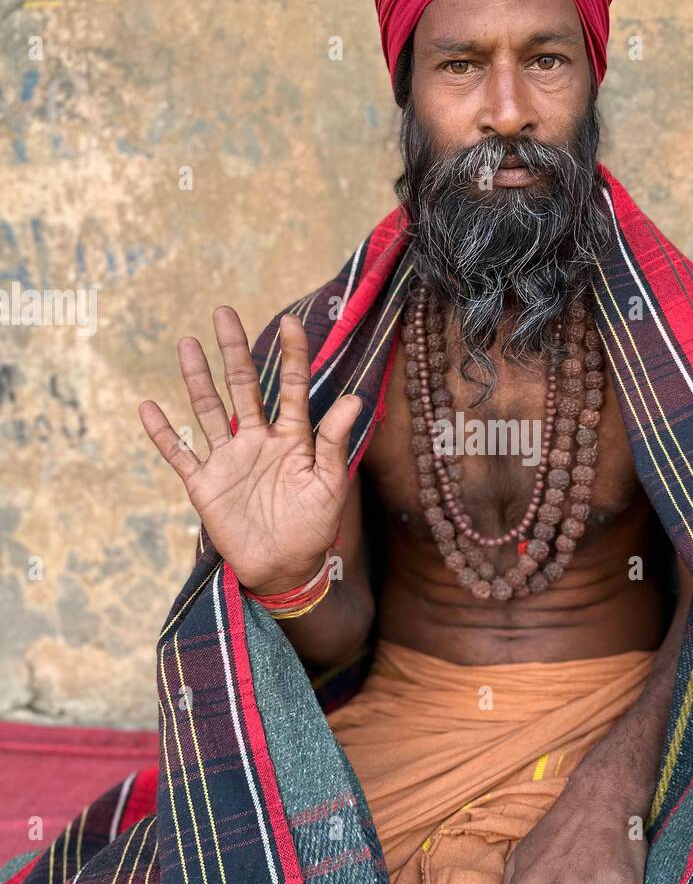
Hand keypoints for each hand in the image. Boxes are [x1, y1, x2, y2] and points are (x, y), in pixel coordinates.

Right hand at [138, 306, 360, 593]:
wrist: (285, 570)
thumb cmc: (314, 528)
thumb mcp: (331, 485)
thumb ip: (336, 442)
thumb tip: (353, 398)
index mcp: (293, 439)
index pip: (291, 388)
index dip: (292, 355)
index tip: (290, 322)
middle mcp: (258, 441)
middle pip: (243, 387)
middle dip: (234, 351)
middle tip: (223, 312)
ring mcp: (229, 460)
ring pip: (209, 411)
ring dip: (197, 379)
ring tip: (186, 344)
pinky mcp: (206, 485)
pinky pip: (180, 455)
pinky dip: (163, 434)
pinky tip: (148, 408)